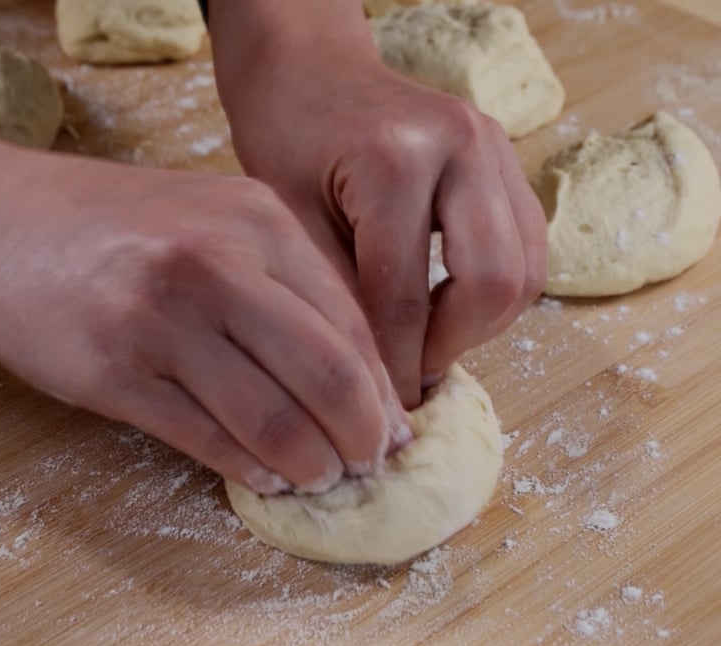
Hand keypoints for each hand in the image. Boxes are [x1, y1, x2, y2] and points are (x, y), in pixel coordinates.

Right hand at [0, 118, 407, 492]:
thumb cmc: (120, 228)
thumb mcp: (217, 224)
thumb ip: (288, 288)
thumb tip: (357, 379)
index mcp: (259, 220)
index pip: (352, 323)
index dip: (382, 391)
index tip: (393, 432)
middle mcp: (217, 262)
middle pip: (328, 374)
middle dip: (362, 437)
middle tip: (368, 467)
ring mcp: (162, 317)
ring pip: (273, 418)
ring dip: (310, 465)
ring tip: (321, 480)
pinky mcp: (114, 371)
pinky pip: (208, 439)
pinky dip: (249, 470)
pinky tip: (266, 480)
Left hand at [211, 7, 547, 407]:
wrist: (311, 70)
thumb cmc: (286, 137)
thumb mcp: (290, 223)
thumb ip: (338, 298)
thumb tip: (379, 382)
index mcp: (395, 161)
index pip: (406, 299)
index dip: (395, 367)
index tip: (382, 407)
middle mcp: (464, 148)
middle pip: (494, 285)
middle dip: (452, 347)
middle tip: (409, 374)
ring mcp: (498, 148)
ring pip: (525, 272)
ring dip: (480, 325)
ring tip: (426, 343)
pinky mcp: (509, 161)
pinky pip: (527, 249)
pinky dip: (493, 293)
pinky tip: (445, 307)